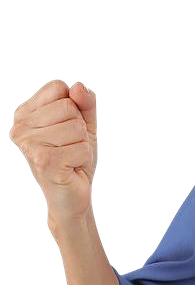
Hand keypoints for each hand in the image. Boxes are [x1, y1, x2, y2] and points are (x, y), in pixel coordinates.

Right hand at [9, 77, 97, 230]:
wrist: (72, 198)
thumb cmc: (73, 159)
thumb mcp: (82, 124)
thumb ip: (84, 103)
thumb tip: (78, 87)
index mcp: (24, 114)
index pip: (58, 88)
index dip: (73, 108)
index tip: (65, 130)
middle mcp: (20, 128)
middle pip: (68, 106)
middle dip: (79, 129)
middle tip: (68, 148)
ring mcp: (29, 145)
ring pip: (76, 127)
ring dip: (82, 145)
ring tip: (70, 158)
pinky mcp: (43, 162)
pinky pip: (81, 147)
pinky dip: (83, 159)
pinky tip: (71, 169)